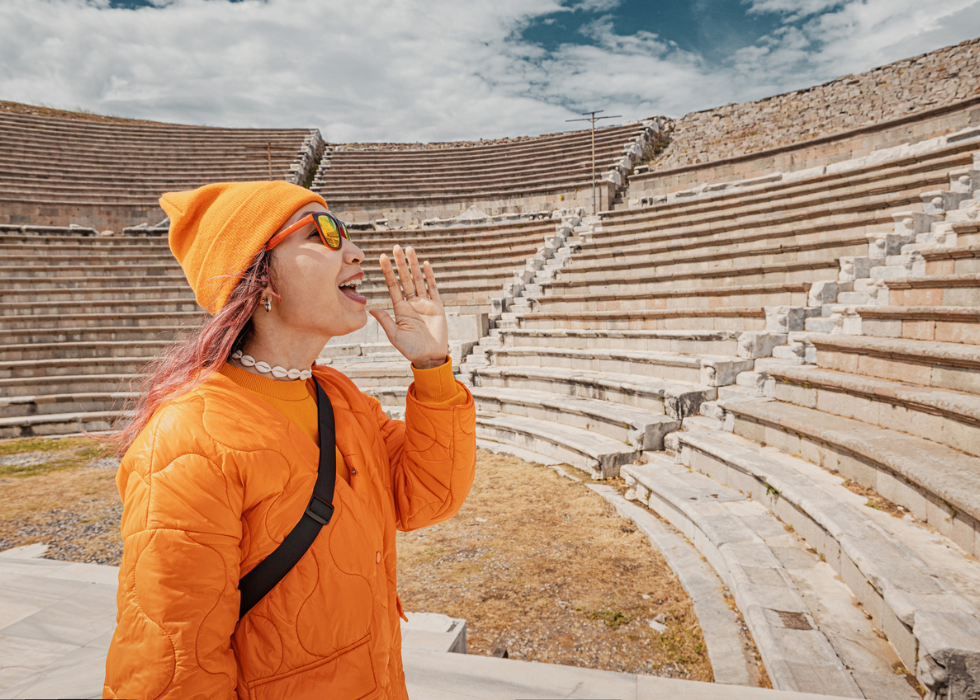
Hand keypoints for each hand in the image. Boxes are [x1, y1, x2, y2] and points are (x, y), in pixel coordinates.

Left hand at [370, 245, 448, 367]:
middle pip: (405, 278)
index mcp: (400, 309)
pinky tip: (425, 264)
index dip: (387, 272)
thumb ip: (385, 321)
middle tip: (395, 247)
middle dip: (400, 263)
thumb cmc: (411, 349)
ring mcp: (425, 303)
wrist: (429, 357)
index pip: (392, 286)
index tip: (381, 258)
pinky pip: (432, 288)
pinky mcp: (437, 307)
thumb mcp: (394, 335)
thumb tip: (372, 308)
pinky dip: (429, 276)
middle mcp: (412, 303)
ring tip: (409, 250)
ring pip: (418, 279)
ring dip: (413, 265)